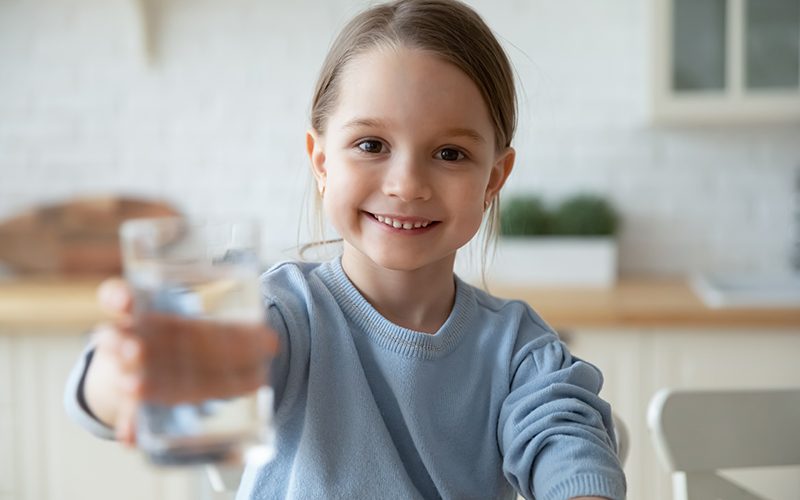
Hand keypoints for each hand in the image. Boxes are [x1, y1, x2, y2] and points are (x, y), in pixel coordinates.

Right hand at [84, 278, 277, 446]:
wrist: (165, 362)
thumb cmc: (196, 340)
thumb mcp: (217, 330)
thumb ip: (244, 335)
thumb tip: (272, 343)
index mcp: (142, 312)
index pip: (117, 297)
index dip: (117, 298)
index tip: (123, 301)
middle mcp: (127, 339)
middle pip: (116, 338)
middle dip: (122, 344)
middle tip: (132, 351)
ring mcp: (126, 370)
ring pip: (122, 377)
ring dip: (126, 379)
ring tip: (132, 389)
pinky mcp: (132, 399)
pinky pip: (129, 411)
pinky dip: (131, 424)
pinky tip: (131, 438)